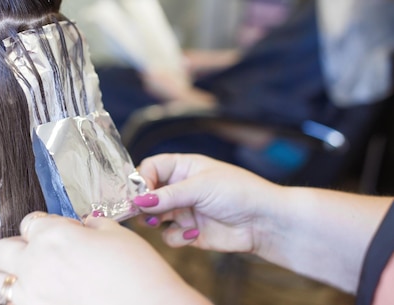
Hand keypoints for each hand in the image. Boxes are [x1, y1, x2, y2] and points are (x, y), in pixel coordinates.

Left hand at [0, 212, 211, 304]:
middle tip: (40, 253)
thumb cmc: (139, 274)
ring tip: (32, 278)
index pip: (29, 221)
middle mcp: (34, 265)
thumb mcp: (117, 234)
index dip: (45, 225)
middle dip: (18, 248)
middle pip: (1, 249)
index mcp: (52, 236)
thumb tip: (81, 226)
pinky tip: (45, 297)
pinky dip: (23, 300)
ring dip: (8, 277)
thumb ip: (89, 225)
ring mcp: (32, 297)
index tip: (58, 232)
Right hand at [134, 153, 281, 254]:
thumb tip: (138, 200)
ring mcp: (184, 211)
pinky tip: (193, 233)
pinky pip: (169, 236)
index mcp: (184, 168)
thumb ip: (168, 195)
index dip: (141, 180)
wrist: (266, 222)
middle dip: (143, 204)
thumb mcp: (200, 187)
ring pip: (154, 217)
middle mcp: (181, 188)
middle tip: (141, 212)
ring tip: (161, 221)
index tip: (139, 194)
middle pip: (148, 194)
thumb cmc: (239, 192)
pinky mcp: (190, 232)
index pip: (151, 168)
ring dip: (155, 220)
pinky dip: (176, 237)